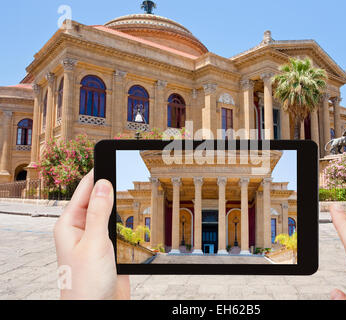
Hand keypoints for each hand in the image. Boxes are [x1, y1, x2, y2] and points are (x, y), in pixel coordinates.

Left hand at [54, 170, 129, 299]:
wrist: (98, 309)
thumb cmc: (86, 283)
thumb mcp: (93, 243)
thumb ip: (98, 212)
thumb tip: (103, 183)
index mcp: (69, 224)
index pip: (84, 189)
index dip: (98, 173)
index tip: (111, 157)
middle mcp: (81, 228)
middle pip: (98, 199)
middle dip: (113, 186)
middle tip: (130, 170)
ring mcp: (96, 238)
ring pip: (111, 212)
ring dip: (122, 204)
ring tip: (137, 188)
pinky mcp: (109, 247)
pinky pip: (119, 226)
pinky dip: (128, 219)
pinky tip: (138, 214)